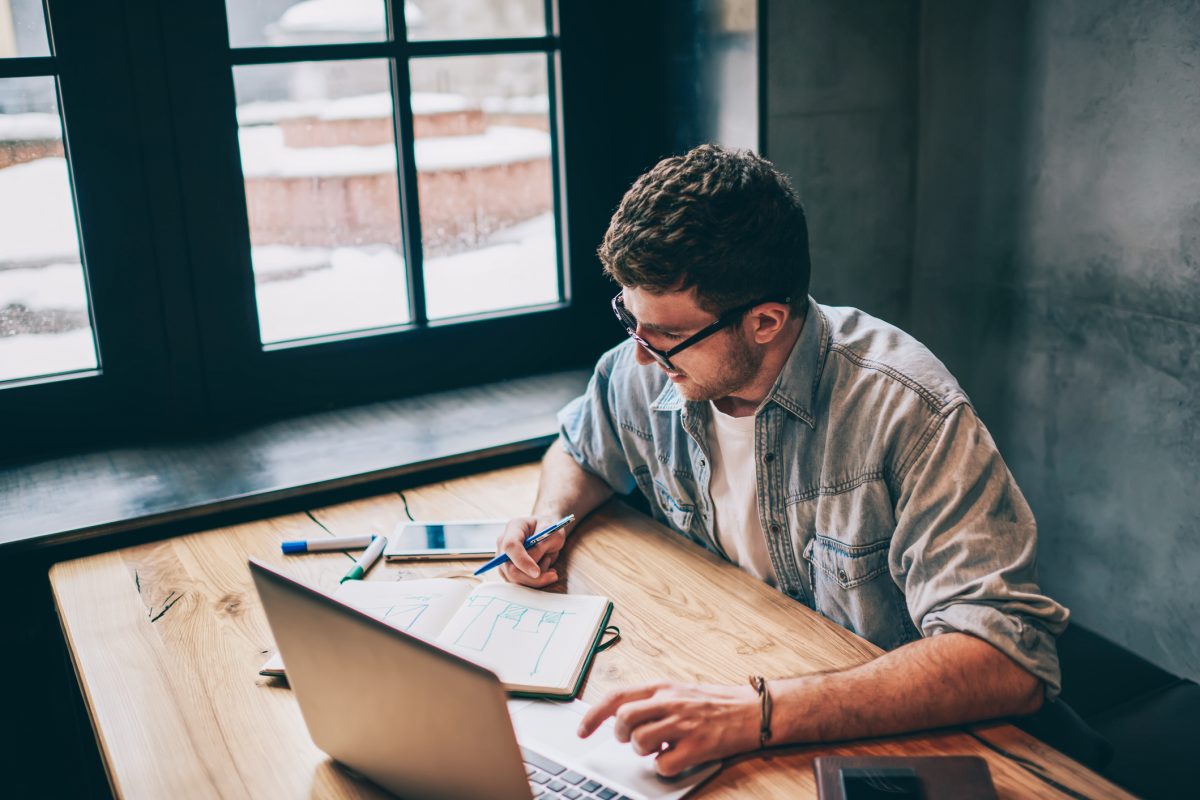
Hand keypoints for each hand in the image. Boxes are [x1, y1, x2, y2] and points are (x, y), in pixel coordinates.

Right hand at [496, 514, 568, 587]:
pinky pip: (520, 583)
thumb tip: (532, 566)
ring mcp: (503, 559)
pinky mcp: (507, 571)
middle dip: (533, 578)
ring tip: (548, 562)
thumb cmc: (550, 529)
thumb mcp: (552, 533)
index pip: (511, 546)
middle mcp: (504, 543)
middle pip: (510, 568)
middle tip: (553, 575)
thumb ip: (540, 547)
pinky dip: (535, 581)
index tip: (537, 572)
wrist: (547, 532)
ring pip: (515, 579)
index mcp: (514, 527)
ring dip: (537, 578)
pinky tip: (545, 570)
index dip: (522, 561)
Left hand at [576, 682, 760, 776]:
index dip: (593, 716)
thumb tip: (620, 716)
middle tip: (633, 741)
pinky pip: (663, 765)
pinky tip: (676, 758)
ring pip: (640, 743)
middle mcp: (670, 702)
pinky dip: (664, 768)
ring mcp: (683, 724)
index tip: (582, 731)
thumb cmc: (714, 703)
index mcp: (662, 687)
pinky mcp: (697, 746)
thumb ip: (650, 700)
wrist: (751, 710)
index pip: (616, 697)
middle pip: (624, 719)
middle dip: (622, 736)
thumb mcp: (678, 690)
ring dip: (644, 752)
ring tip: (660, 748)